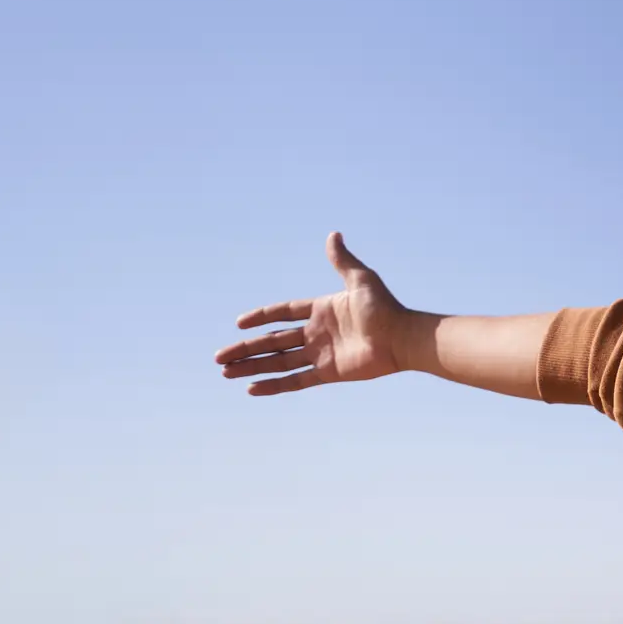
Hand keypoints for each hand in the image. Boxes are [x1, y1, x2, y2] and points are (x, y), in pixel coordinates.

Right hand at [216, 232, 413, 394]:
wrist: (403, 338)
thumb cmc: (385, 308)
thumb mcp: (361, 280)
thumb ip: (342, 261)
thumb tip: (333, 234)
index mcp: (321, 310)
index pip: (283, 313)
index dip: (262, 317)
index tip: (239, 323)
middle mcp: (317, 333)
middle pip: (273, 342)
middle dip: (246, 349)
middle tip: (219, 357)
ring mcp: (321, 354)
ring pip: (278, 362)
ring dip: (252, 367)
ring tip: (227, 372)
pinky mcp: (328, 373)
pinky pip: (296, 380)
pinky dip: (275, 385)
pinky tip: (252, 389)